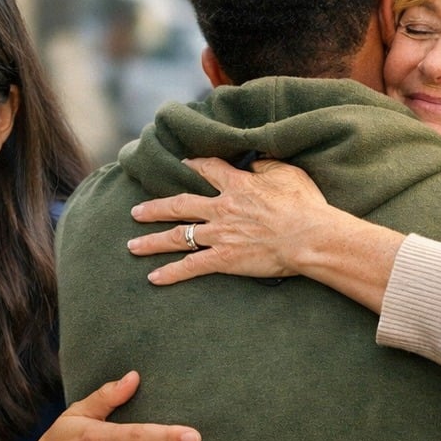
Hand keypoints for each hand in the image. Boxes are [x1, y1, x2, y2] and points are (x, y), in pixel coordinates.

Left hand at [127, 157, 333, 284]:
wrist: (308, 236)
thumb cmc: (304, 205)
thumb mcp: (287, 174)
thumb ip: (266, 166)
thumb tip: (254, 162)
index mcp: (237, 185)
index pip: (208, 169)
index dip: (193, 164)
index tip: (182, 163)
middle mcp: (221, 208)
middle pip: (180, 205)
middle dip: (155, 209)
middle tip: (136, 212)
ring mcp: (220, 234)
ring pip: (178, 236)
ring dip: (152, 241)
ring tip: (132, 246)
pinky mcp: (223, 259)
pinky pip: (191, 266)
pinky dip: (171, 273)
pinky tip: (153, 278)